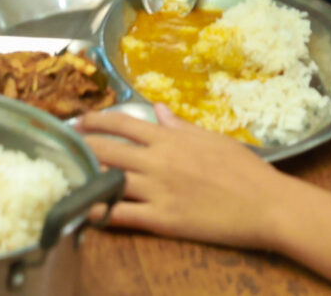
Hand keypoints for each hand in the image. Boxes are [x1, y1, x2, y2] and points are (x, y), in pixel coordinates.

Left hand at [85, 106, 282, 248]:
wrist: (267, 205)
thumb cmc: (246, 170)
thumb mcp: (213, 138)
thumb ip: (180, 125)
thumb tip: (157, 110)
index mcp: (170, 139)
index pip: (123, 123)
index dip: (95, 120)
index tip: (79, 121)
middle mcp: (158, 161)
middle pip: (106, 149)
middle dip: (81, 146)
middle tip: (64, 147)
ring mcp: (158, 191)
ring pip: (108, 180)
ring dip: (85, 177)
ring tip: (67, 176)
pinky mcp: (162, 220)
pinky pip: (122, 215)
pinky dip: (101, 212)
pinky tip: (85, 210)